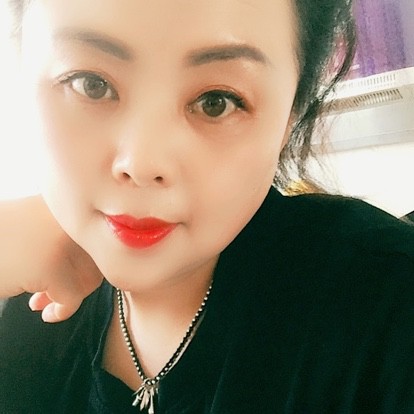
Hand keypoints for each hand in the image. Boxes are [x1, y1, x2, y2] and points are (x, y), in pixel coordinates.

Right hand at [0, 195, 102, 321]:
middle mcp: (70, 220)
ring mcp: (61, 242)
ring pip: (90, 278)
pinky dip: (62, 312)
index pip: (98, 241)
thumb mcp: (39, 229)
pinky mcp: (50, 267)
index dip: (87, 263)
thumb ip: (67, 238)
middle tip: (54, 294)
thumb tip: (98, 268)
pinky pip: (73, 298)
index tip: (68, 276)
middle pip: (98, 260)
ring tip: (44, 302)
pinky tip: (44, 313)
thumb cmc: (2, 240)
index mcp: (68, 208)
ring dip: (72, 296)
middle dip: (81, 282)